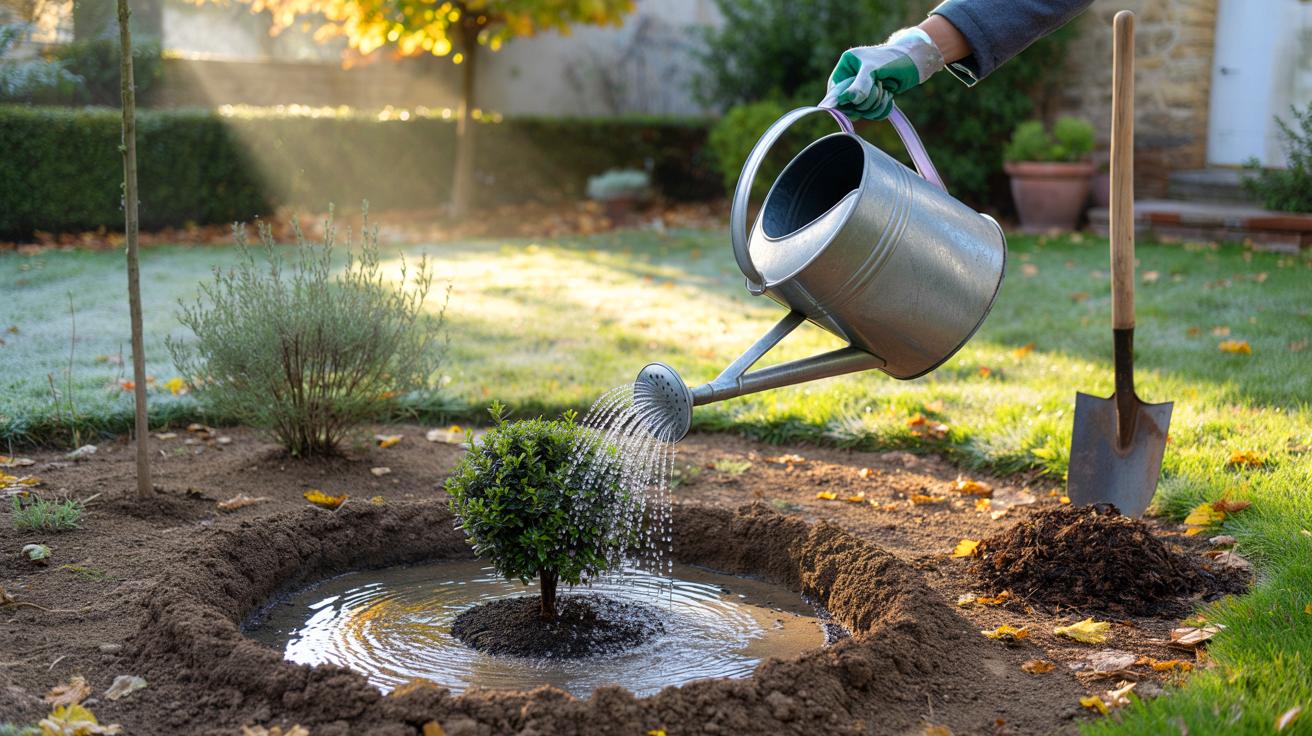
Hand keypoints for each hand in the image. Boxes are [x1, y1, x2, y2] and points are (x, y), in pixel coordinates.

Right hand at [822, 28, 944, 119]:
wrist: (916, 61)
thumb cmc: (894, 58)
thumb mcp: (874, 70)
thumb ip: (859, 85)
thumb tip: (846, 100)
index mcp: (847, 64)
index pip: (835, 89)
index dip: (841, 101)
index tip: (850, 109)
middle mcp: (852, 77)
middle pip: (848, 104)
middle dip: (864, 102)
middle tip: (877, 89)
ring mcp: (863, 89)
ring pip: (861, 110)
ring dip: (875, 105)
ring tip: (886, 91)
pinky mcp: (874, 97)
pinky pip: (871, 113)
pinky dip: (881, 109)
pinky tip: (890, 97)